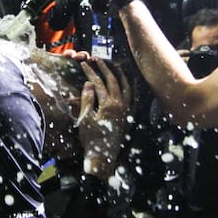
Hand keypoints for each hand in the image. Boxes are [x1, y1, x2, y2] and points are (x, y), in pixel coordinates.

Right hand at [76, 59, 130, 179]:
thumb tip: (89, 83)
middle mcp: (120, 104)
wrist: (103, 157)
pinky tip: (130, 83)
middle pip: (113, 80)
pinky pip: (133, 97)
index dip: (90, 72)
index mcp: (108, 104)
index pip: (98, 82)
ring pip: (126, 86)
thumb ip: (87, 99)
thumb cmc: (91, 139)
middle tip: (97, 59)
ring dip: (120, 74)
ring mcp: (126, 110)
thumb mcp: (85, 119)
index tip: (84, 64)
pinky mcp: (128, 115)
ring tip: (115, 65)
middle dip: (105, 68)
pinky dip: (131, 88)